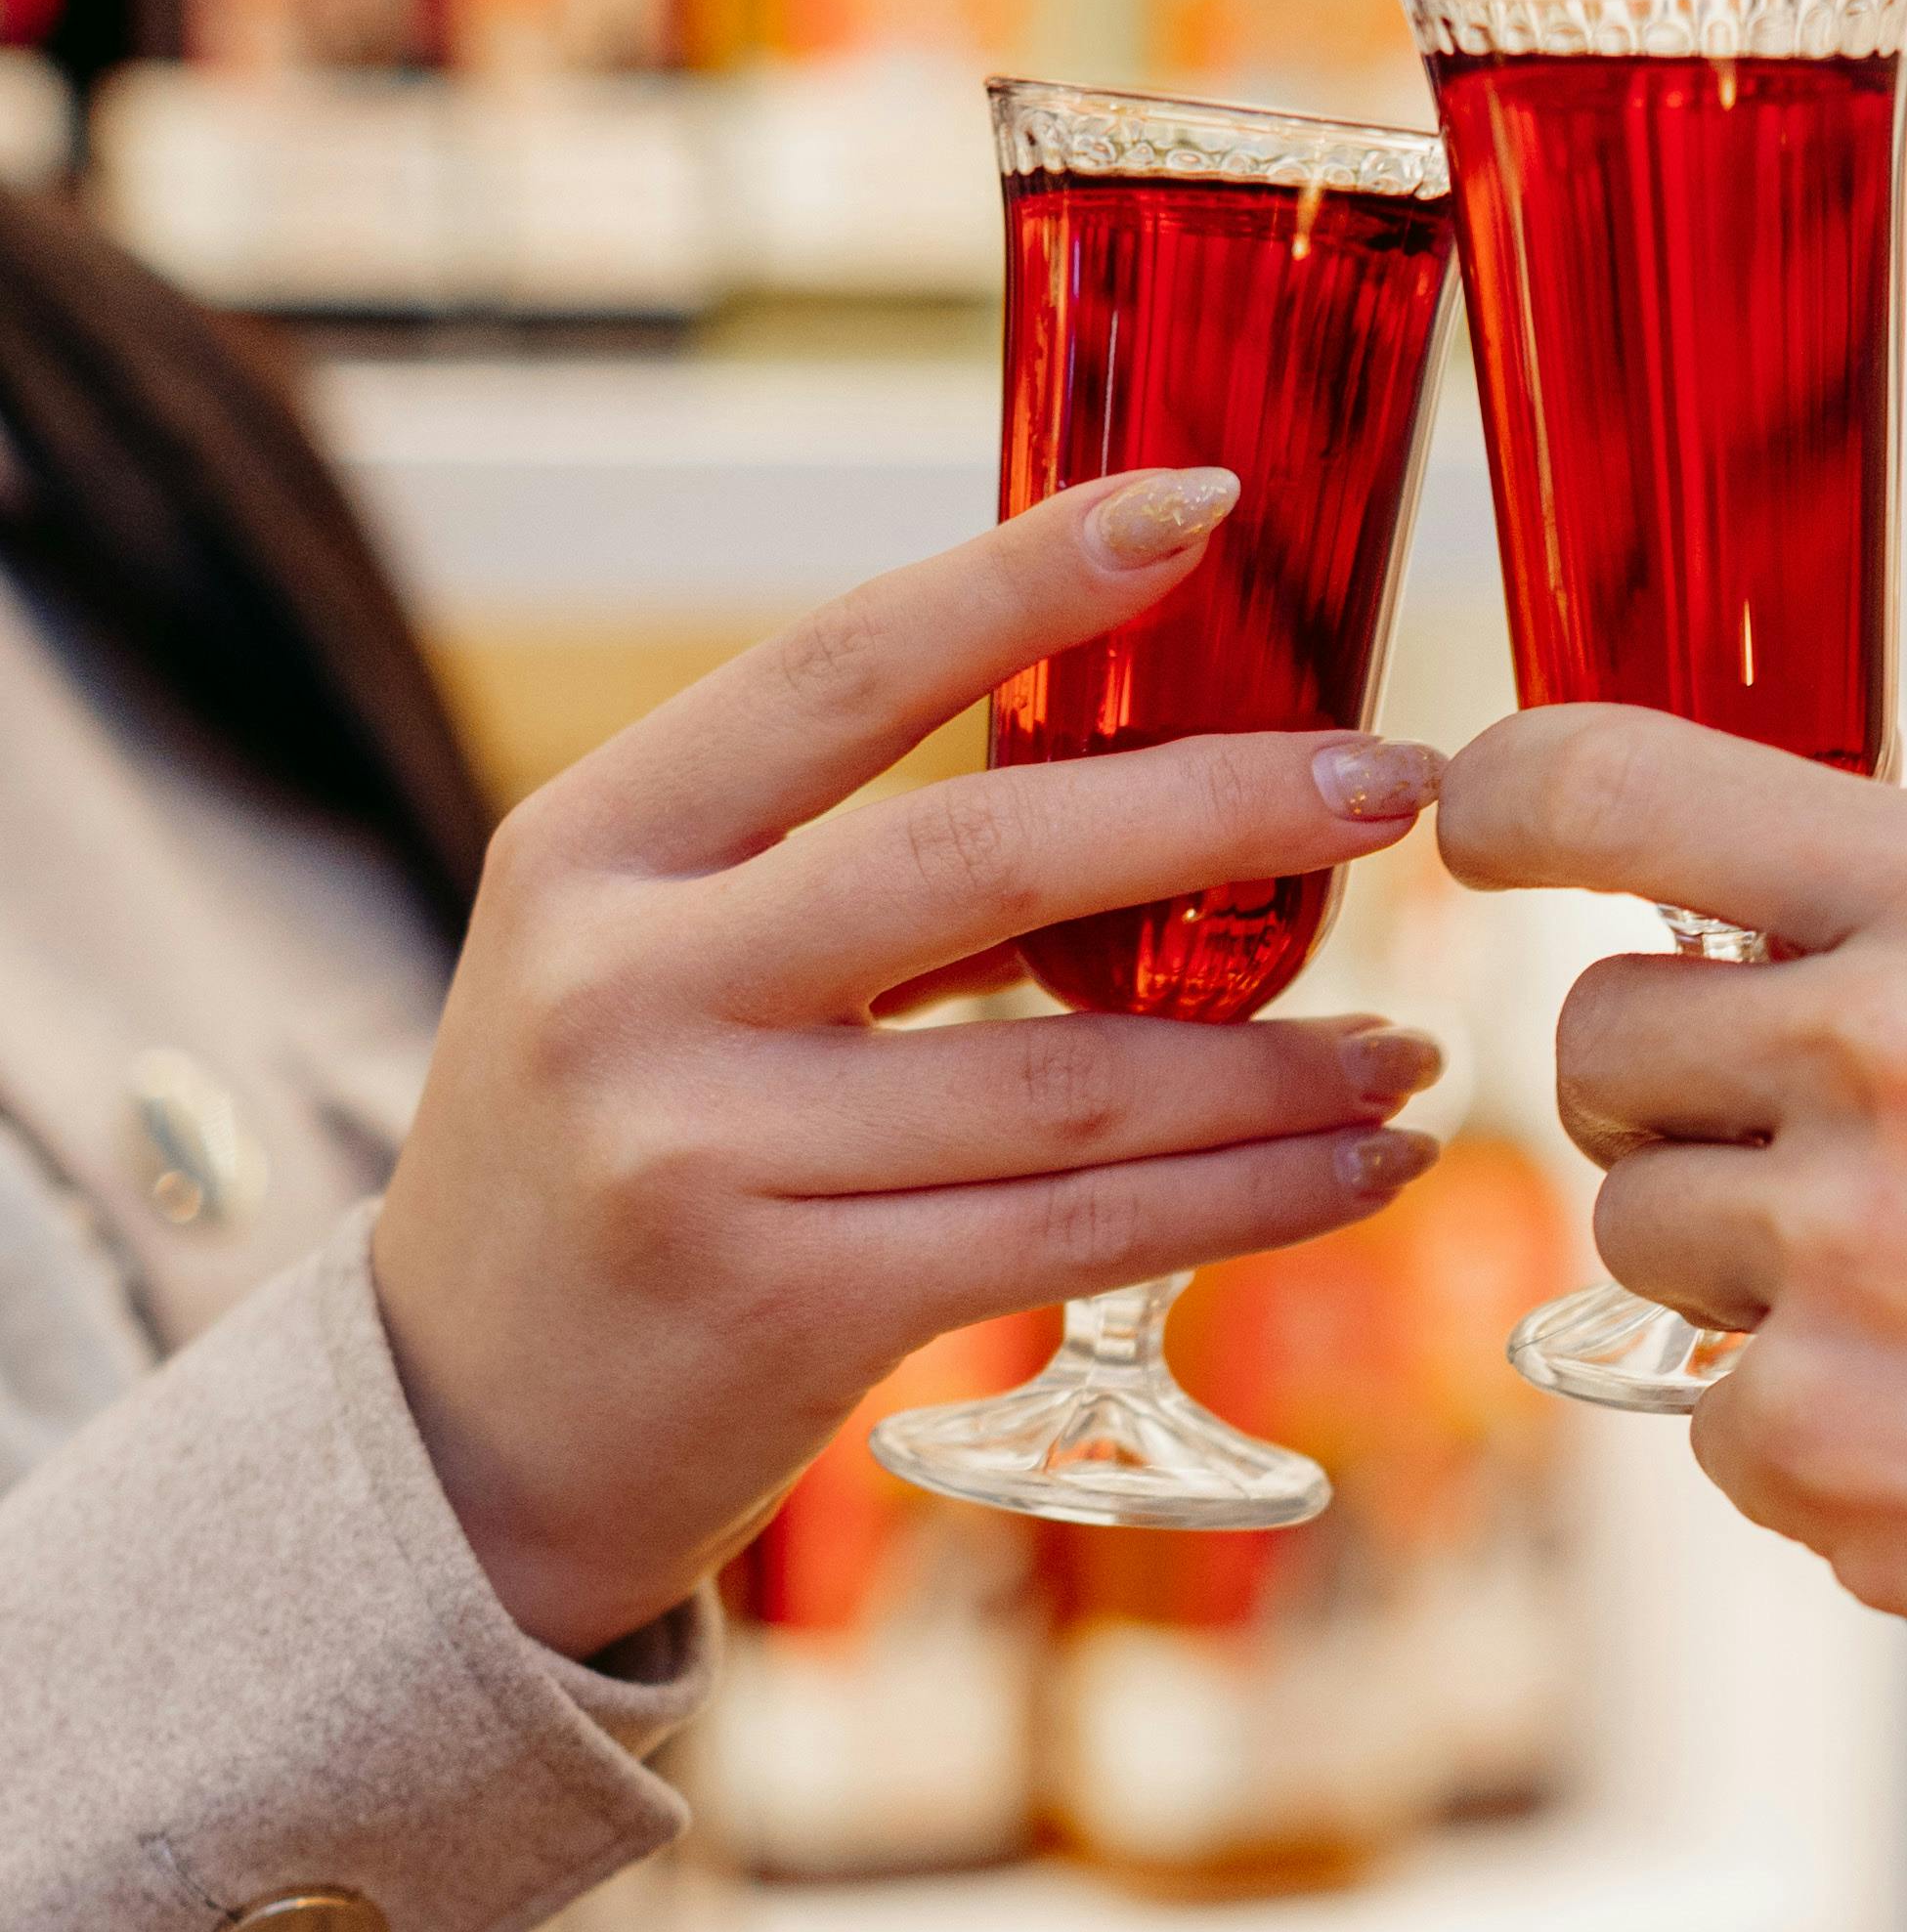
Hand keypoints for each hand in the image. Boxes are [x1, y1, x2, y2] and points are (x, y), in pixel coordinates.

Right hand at [374, 471, 1445, 1658]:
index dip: (1027, 575)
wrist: (470, 1428)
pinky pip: (1082, 1236)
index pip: (841, 666)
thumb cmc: (605, 1155)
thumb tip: (1133, 772)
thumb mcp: (635, 961)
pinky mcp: (795, 1307)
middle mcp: (632, 984)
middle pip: (984, 857)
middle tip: (1398, 785)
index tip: (1205, 503)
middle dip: (1222, 813)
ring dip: (1279, 1062)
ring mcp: (707, 1152)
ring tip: (1410, 1048)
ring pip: (1071, 1082)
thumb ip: (823, 867)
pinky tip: (1358, 1171)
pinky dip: (1250, 1201)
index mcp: (594, 843)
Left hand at [1437, 709, 1906, 1771]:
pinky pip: (1700, 1407)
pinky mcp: (1813, 1435)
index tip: (1473, 820)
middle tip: (1849, 1175)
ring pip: (1628, 1227)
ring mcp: (1843, 1250)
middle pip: (1596, 1036)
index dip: (1509, 794)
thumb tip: (1663, 906)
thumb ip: (1899, 941)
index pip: (1623, 783)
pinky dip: (1806, 1433)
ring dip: (1738, 1279)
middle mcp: (1895, 1045)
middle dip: (1676, 1104)